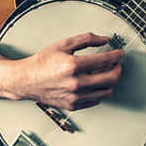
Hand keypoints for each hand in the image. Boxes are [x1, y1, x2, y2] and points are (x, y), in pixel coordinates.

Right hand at [8, 32, 123, 110]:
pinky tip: (96, 83)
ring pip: (106, 92)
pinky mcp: (73, 105)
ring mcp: (74, 96)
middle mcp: (75, 83)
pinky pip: (96, 100)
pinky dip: (100, 92)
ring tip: (107, 74)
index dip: (116, 55)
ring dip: (111, 82)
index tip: (119, 53)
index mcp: (73, 66)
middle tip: (117, 64)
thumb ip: (86, 39)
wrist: (26, 80)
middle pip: (110, 79)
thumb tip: (105, 39)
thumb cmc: (42, 63)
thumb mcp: (63, 44)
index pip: (105, 61)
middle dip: (118, 69)